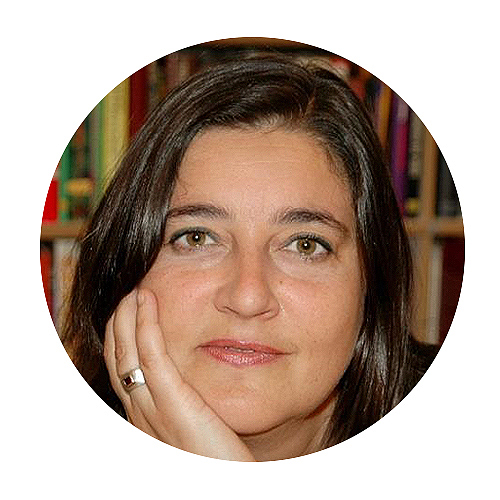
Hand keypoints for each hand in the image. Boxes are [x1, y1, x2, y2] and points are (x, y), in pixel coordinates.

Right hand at [104, 288, 255, 460]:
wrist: (231, 489)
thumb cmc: (220, 462)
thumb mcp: (193, 429)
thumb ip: (183, 405)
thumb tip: (186, 384)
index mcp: (144, 420)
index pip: (122, 369)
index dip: (121, 335)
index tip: (130, 309)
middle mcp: (140, 416)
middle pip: (116, 357)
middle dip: (118, 321)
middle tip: (128, 291)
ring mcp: (152, 413)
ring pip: (126, 353)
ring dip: (126, 316)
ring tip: (135, 290)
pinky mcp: (174, 407)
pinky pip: (152, 357)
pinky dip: (145, 325)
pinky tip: (148, 302)